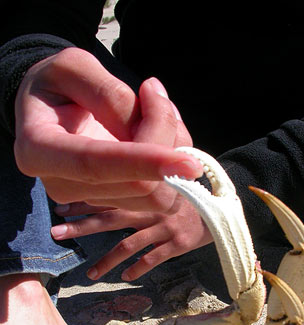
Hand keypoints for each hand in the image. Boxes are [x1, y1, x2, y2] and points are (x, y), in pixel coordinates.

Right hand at [14, 48, 202, 211]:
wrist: (53, 107)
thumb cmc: (58, 84)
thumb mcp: (73, 67)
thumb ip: (108, 93)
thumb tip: (145, 127)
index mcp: (39, 150)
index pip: (96, 166)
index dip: (144, 164)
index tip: (189, 163)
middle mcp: (62, 185)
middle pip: (138, 185)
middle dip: (165, 139)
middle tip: (156, 96)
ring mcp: (89, 200)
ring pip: (157, 195)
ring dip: (173, 150)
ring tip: (153, 111)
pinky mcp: (114, 203)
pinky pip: (161, 194)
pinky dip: (172, 161)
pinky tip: (156, 132)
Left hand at [51, 199, 212, 279]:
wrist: (223, 208)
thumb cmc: (191, 202)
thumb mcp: (166, 191)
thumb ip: (143, 194)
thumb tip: (115, 197)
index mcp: (145, 195)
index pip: (108, 197)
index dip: (83, 202)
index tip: (60, 208)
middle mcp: (150, 209)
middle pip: (110, 218)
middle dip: (82, 226)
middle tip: (56, 232)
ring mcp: (163, 227)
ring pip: (128, 244)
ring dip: (106, 260)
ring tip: (90, 275)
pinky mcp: (177, 243)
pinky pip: (153, 258)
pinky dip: (138, 268)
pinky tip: (126, 278)